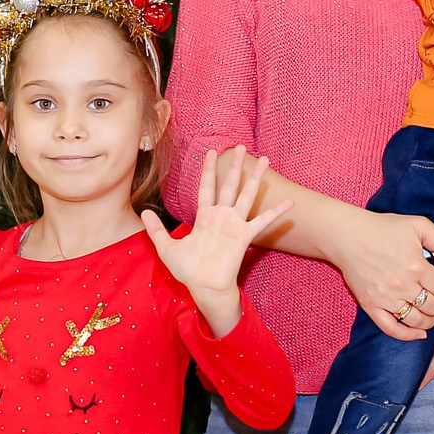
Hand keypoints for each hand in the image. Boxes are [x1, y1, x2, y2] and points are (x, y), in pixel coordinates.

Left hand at [143, 148, 294, 308]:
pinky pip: (262, 220)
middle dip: (234, 166)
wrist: (204, 286)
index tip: (212, 152)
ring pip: (246, 195)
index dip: (209, 170)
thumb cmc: (188, 270)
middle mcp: (221, 217)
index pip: (207, 187)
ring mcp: (235, 224)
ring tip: (265, 160)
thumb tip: (143, 213)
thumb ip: (156, 230)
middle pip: (229, 185)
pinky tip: (290, 203)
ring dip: (256, 178)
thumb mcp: (166, 247)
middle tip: (240, 146)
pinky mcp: (244, 236)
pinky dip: (277, 212)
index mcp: (204, 217)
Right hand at [337, 208, 433, 340]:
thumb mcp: (419, 224)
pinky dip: (407, 335)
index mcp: (417, 266)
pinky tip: (418, 334)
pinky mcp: (370, 305)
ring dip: (429, 321)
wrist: (348, 236)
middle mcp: (403, 285)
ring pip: (417, 320)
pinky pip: (392, 328)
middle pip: (433, 307)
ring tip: (429, 315)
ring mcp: (386, 298)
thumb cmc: (383, 228)